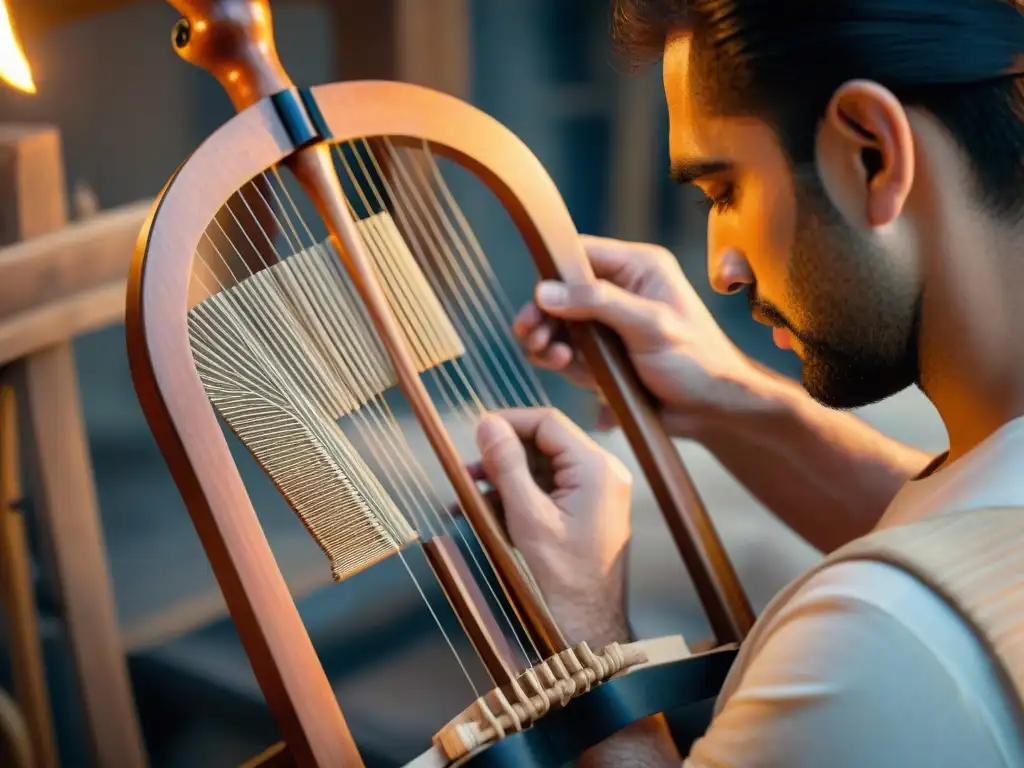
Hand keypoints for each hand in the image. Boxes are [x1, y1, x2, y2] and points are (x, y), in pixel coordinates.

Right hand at [473, 408, 631, 648]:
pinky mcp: (587, 510)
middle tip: (466, 472)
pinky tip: (486, 512)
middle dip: (502, 456)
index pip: (547, 423)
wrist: (588, 626)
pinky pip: (549, 489)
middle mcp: (603, 473)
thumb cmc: (562, 577)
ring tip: (467, 496)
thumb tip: (487, 423)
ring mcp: (597, 492)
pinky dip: (518, 496)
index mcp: (597, 468)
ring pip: (542, 467)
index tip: (475, 436)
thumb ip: (507, 465)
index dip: (508, 423)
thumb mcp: (527, 516)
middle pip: (544, 444)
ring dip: (505, 478)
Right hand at [514, 235, 761, 435]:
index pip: (580, 254)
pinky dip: (559, 359)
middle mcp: (620, 289)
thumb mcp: (649, 325)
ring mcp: (609, 322)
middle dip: (542, 315)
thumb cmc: (697, 362)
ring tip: (552, 357)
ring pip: (559, 323)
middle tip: (530, 336)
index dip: (552, 273)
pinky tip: (563, 366)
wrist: (713, 409)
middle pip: (560, 291)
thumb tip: (545, 291)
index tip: (534, 300)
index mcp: (638, 267)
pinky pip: (568, 349)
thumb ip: (597, 303)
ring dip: (547, 340)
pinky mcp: (603, 352)